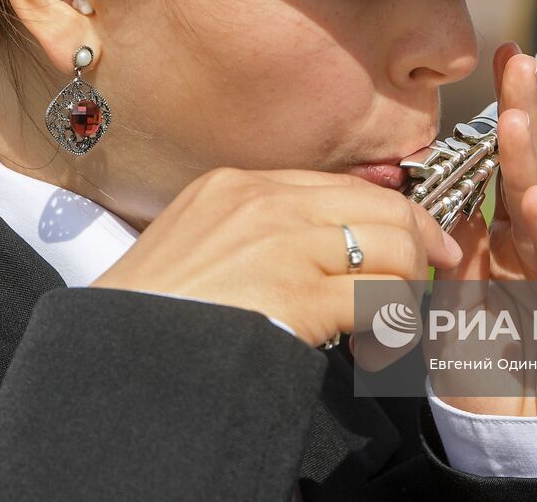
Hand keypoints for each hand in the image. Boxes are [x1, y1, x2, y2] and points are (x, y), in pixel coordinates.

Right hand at [90, 168, 461, 347]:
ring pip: (392, 248)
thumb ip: (257, 227)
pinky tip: (373, 349)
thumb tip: (325, 241)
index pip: (344, 185)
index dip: (393, 213)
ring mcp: (283, 244)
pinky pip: (379, 299)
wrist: (114, 352)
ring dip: (405, 292)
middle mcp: (265, 202)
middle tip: (422, 283)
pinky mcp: (297, 294)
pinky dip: (391, 327)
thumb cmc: (151, 310)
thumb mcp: (196, 238)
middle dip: (417, 246)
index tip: (419, 239)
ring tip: (387, 329)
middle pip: (379, 208)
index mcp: (238, 184)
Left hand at [432, 41, 536, 415]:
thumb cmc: (495, 378)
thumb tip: (458, 207)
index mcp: (515, 241)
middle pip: (535, 172)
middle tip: (515, 65)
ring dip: (529, 164)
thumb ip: (461, 259)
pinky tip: (535, 201)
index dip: (506, 116)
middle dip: (525, 114)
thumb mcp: (458, 312)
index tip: (502, 59)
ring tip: (512, 120)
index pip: (510, 168)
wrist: (534, 449)